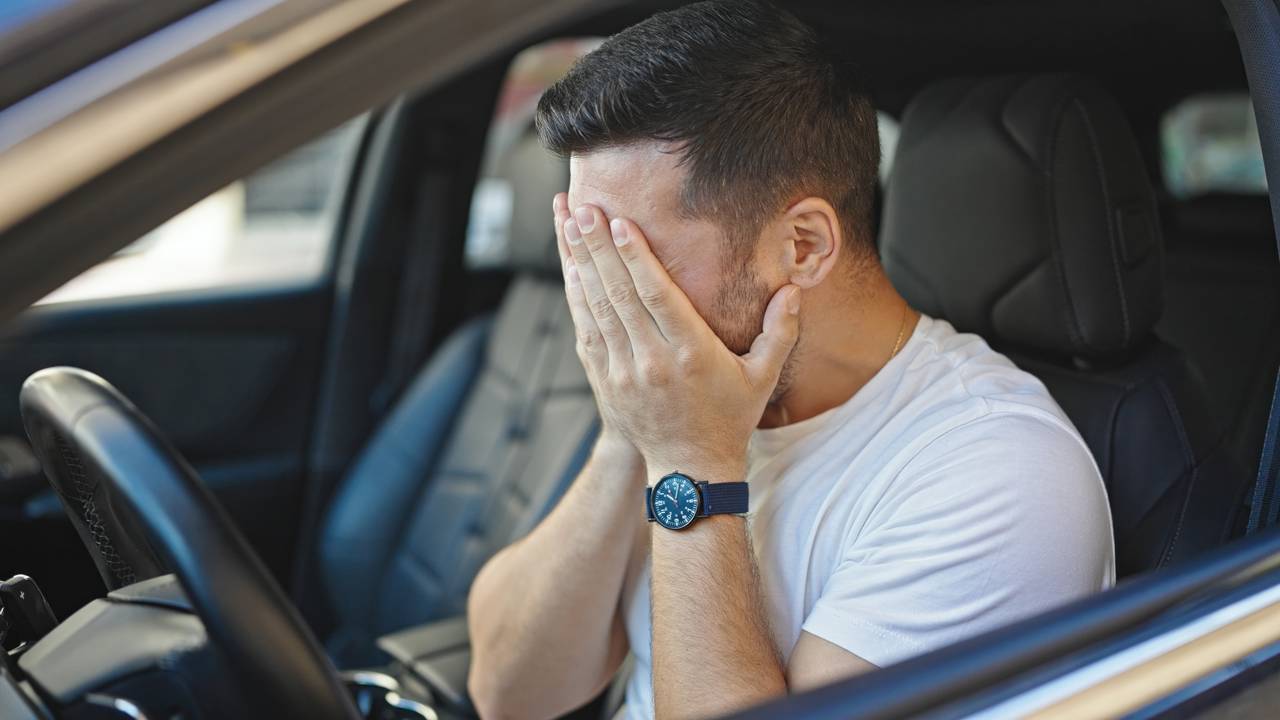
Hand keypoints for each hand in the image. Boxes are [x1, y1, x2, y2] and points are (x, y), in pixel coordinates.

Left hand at [552, 194, 799, 482]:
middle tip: (584, 208)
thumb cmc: (729, 418)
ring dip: (581, 264)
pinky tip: (572, 267)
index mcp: (691, 355)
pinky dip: (577, 298)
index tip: (620, 223)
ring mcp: (623, 373)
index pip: (657, 297)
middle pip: (620, 295)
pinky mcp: (605, 381)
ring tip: (570, 224)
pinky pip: (587, 331)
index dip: (636, 258)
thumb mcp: (762, 377)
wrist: (689, 469)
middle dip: (598, 248)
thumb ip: (781, 332)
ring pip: (597, 309)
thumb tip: (794, 291)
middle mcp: (651, 362)